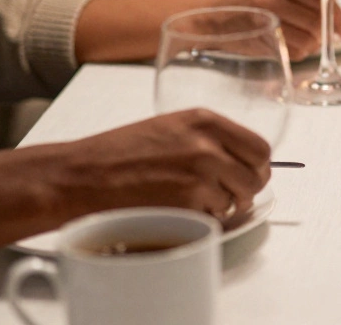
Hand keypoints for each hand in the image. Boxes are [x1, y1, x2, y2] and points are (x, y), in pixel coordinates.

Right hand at [53, 109, 271, 220]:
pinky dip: (202, 219)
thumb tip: (239, 160)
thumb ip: (207, 139)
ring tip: (194, 203)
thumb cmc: (118, 154)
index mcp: (205, 121)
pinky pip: (214, 217)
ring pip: (238, 200)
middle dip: (246, 191)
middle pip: (257, 176)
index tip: (250, 175)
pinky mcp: (188, 202)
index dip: (257, 167)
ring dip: (222, 207)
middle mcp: (208, 144)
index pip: (259, 148)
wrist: (81, 175)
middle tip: (231, 197)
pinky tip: (178, 210)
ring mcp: (201, 174)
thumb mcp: (171, 128)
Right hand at [209, 0, 340, 60]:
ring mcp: (264, 18)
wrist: (206, 19)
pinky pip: (294, 52)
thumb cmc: (242, 4)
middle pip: (317, 21)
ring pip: (308, 39)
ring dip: (312, 46)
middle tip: (327, 40)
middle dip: (326, 35)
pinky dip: (299, 54)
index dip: (339, 17)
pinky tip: (289, 48)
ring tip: (302, 42)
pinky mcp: (259, 39)